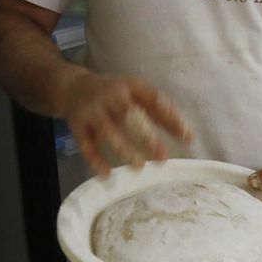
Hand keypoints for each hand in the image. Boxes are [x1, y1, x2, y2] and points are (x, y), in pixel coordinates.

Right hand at [60, 72, 192, 177]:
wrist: (73, 87)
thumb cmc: (115, 94)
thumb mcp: (137, 94)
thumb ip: (161, 112)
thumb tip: (188, 135)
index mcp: (131, 86)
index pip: (154, 100)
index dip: (171, 118)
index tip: (187, 137)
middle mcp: (111, 96)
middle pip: (129, 115)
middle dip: (147, 136)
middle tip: (163, 156)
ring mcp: (92, 110)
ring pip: (108, 131)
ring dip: (124, 149)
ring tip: (139, 166)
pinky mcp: (77, 125)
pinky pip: (86, 145)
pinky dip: (96, 161)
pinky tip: (107, 176)